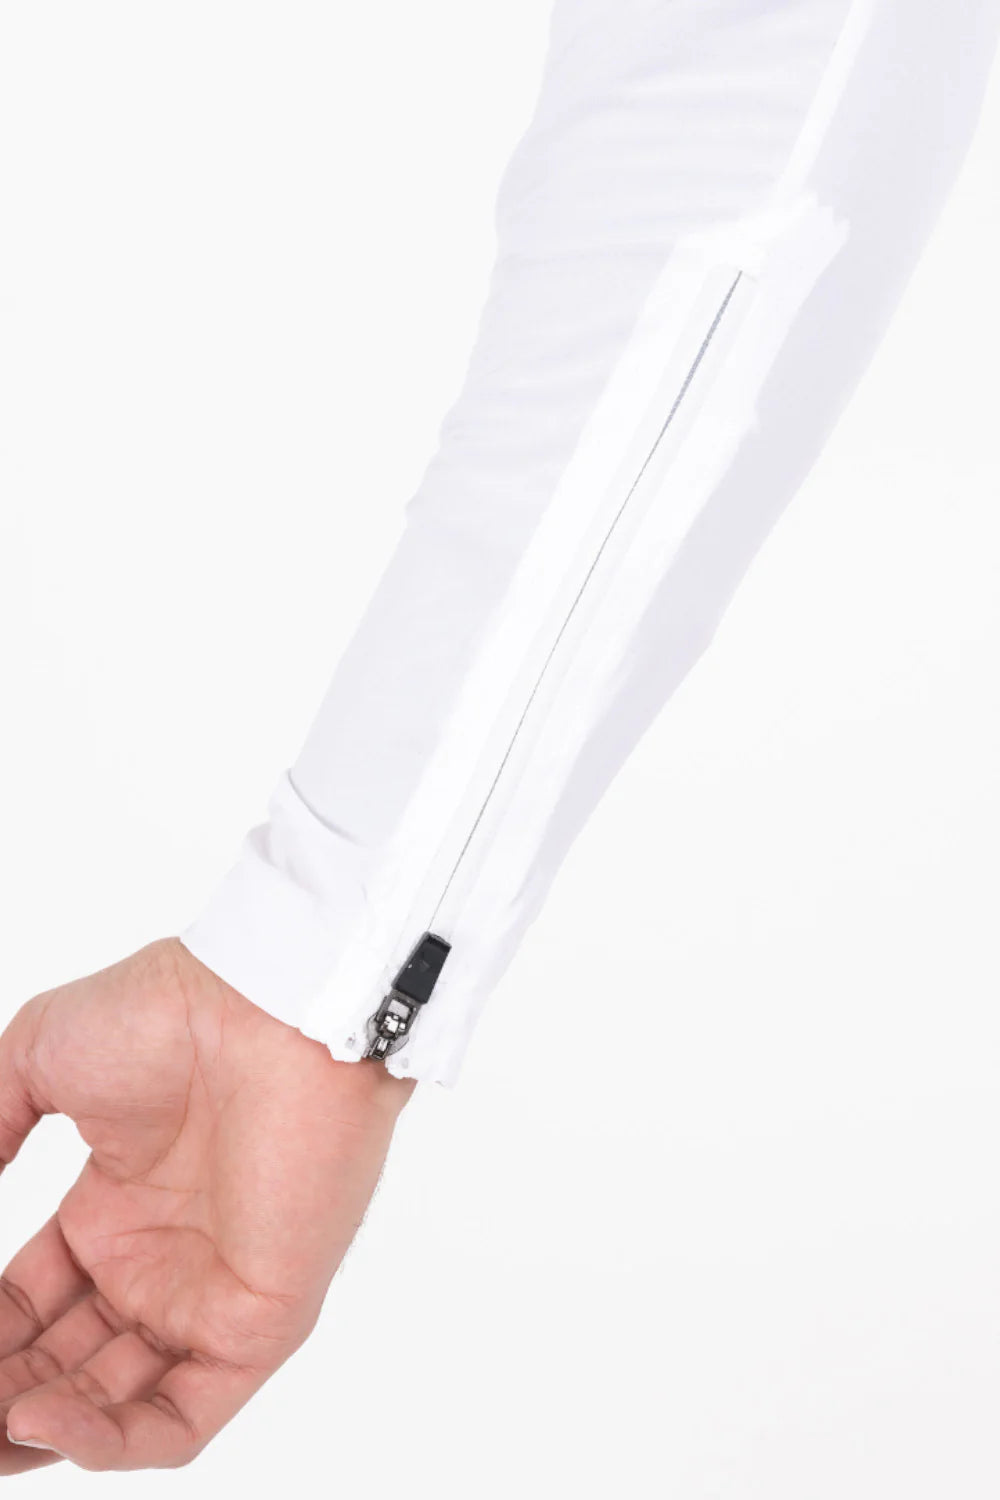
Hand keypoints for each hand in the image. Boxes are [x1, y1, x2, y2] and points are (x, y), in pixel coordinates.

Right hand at [0, 938, 412, 1471]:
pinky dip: (112, 1443)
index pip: (31, 1304)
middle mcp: (162, 1259)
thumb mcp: (38, 1058)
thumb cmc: (167, 1016)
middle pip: (67, 1364)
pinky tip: (42, 1422)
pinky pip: (184, 1417)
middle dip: (5, 1393)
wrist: (267, 1008)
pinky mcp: (261, 1323)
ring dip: (44, 1430)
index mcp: (116, 1206)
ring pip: (119, 1406)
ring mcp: (211, 1293)